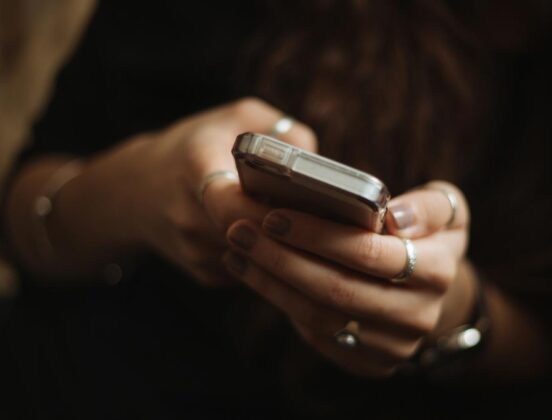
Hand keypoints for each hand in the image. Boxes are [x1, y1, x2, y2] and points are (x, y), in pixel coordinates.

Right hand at [117, 97, 316, 285]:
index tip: (306, 204)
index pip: (233, 204)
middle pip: (254, 237)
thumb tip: (319, 164)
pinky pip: (251, 270)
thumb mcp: (236, 117)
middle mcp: (189, 217)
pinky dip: (271, 257)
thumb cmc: (196, 146)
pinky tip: (281, 238)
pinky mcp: (204, 274)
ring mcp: (195, 252)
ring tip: (314, 228)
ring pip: (258, 259)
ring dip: (286, 246)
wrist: (138, 190)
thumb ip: (280, 130)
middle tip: (329, 221)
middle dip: (292, 230)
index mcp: (194, 170)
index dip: (272, 210)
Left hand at [223, 180, 474, 376]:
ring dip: (270, 281)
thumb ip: (429, 206)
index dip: (318, 235)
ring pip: (319, 315)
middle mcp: (418, 315)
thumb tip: (395, 218)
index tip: (274, 215)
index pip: (369, 253)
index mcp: (437, 271)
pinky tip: (251, 272)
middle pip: (337, 289)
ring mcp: (392, 345)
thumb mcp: (445, 210)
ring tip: (237, 249)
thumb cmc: (426, 236)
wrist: (428, 291)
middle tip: (240, 230)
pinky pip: (315, 333)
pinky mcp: (368, 362)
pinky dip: (278, 300)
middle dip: (281, 258)